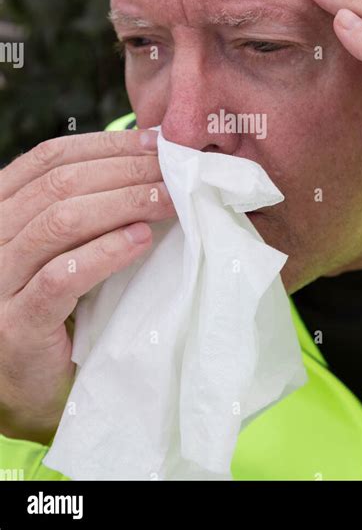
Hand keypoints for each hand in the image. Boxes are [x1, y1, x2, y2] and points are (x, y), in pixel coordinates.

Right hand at [0, 130, 174, 442]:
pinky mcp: (16, 323)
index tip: (156, 143)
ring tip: (169, 201)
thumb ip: (88, 207)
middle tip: (175, 172)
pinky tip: (141, 241)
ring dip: (123, 204)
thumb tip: (147, 160)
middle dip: (125, 171)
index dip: (106, 145)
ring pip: (59, 222)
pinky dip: (105, 253)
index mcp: (2, 210)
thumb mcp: (65, 247)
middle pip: (59, 184)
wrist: (29, 387)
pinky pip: (60, 277)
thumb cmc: (58, 310)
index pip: (50, 158)